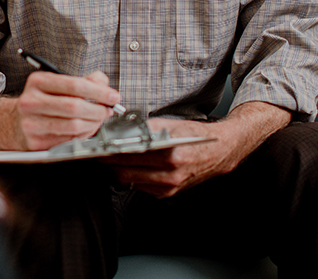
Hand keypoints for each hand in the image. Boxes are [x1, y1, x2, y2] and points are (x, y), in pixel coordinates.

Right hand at [14, 70, 120, 150]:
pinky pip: (69, 140)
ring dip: (93, 123)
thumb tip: (104, 84)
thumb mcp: (56, 83)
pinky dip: (84, 135)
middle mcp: (31, 102)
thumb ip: (83, 80)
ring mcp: (32, 124)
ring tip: (99, 119)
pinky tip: (86, 128)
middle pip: (74, 107)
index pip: (74, 84)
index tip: (113, 96)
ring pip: (73, 125)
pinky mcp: (36, 142)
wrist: (13, 122)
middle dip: (98, 109)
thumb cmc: (41, 100)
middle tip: (108, 110)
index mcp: (38, 82)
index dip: (98, 91)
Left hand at [100, 102, 290, 197]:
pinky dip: (131, 176)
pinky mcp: (168, 193)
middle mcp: (169, 174)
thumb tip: (120, 127)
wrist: (221, 152)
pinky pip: (140, 187)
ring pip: (129, 180)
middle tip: (95, 152)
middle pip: (123, 171)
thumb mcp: (171, 124)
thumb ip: (145, 128)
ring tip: (108, 158)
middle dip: (107, 162)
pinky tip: (128, 166)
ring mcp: (168, 186)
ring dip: (116, 170)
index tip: (95, 145)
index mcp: (169, 154)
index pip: (127, 154)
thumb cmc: (195, 135)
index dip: (107, 150)